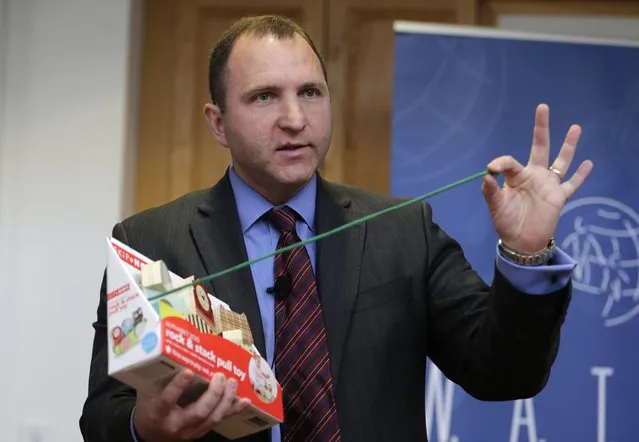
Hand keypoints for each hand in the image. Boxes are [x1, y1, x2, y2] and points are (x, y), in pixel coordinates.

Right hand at [134, 369, 250, 440]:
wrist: (149, 434)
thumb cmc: (149, 407)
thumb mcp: (147, 392)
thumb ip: (158, 377)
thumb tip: (169, 350)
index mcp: (158, 412)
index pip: (167, 400)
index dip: (178, 386)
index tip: (189, 371)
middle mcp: (175, 424)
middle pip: (199, 411)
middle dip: (213, 393)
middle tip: (220, 376)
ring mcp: (190, 431)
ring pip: (212, 418)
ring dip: (226, 400)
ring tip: (232, 382)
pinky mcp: (200, 432)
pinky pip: (219, 421)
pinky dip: (233, 410)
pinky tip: (244, 400)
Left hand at [481, 103, 593, 253]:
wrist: (521, 241)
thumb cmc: (506, 222)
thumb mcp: (495, 207)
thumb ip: (490, 191)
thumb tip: (487, 174)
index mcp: (516, 176)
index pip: (509, 162)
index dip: (501, 162)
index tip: (492, 168)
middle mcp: (534, 175)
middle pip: (539, 147)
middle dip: (541, 128)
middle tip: (542, 107)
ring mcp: (548, 184)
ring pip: (561, 161)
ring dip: (569, 145)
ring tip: (575, 127)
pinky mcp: (559, 197)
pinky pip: (572, 184)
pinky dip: (581, 175)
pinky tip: (588, 163)